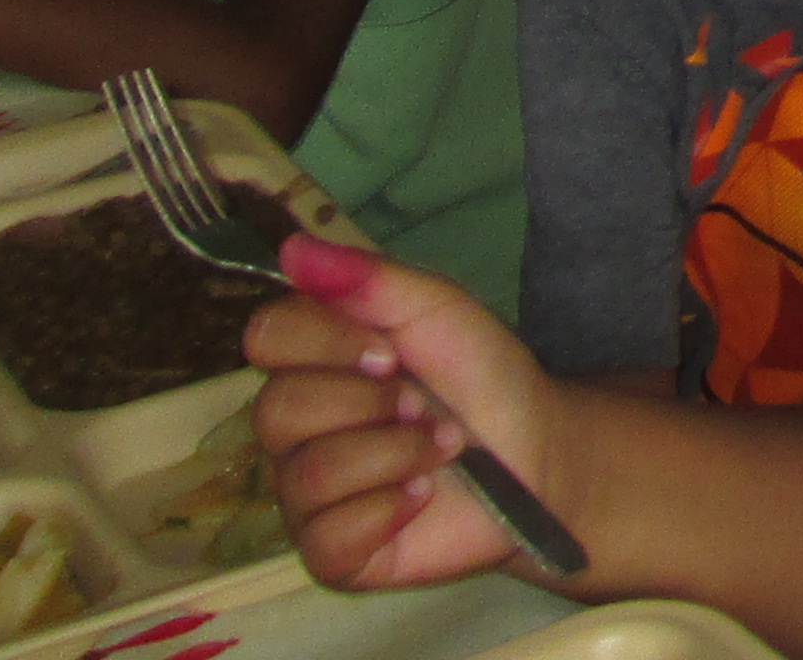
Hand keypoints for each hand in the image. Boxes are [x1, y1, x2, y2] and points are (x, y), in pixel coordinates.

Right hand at [249, 237, 568, 593]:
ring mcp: (306, 495)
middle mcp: (295, 429)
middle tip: (420, 404)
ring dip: (395, 454)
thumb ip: (368, 279)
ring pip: (308, 475)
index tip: (391, 350)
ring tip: (439, 447)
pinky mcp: (330, 554)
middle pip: (278, 409)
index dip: (327, 342)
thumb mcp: (438, 310)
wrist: (536, 452)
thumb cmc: (481, 376)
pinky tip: (422, 496)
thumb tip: (291, 247)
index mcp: (313, 362)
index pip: (266, 337)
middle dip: (370, 404)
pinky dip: (391, 508)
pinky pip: (327, 537)